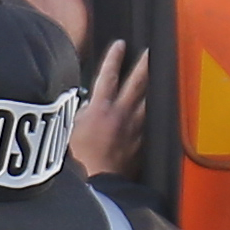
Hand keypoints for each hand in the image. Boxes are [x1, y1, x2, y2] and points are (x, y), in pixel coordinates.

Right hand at [71, 40, 150, 180]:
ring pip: (148, 102)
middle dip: (143, 65)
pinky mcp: (140, 145)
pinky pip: (149, 123)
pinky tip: (156, 109)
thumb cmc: (77, 162)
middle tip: (151, 51)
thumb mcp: (68, 131)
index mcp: (100, 109)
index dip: (113, 58)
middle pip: (136, 83)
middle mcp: (120, 115)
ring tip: (160, 75)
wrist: (96, 186)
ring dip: (153, 87)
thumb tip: (84, 108)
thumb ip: (79, 115)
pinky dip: (152, 113)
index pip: (108, 76)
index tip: (120, 44)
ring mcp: (134, 130)